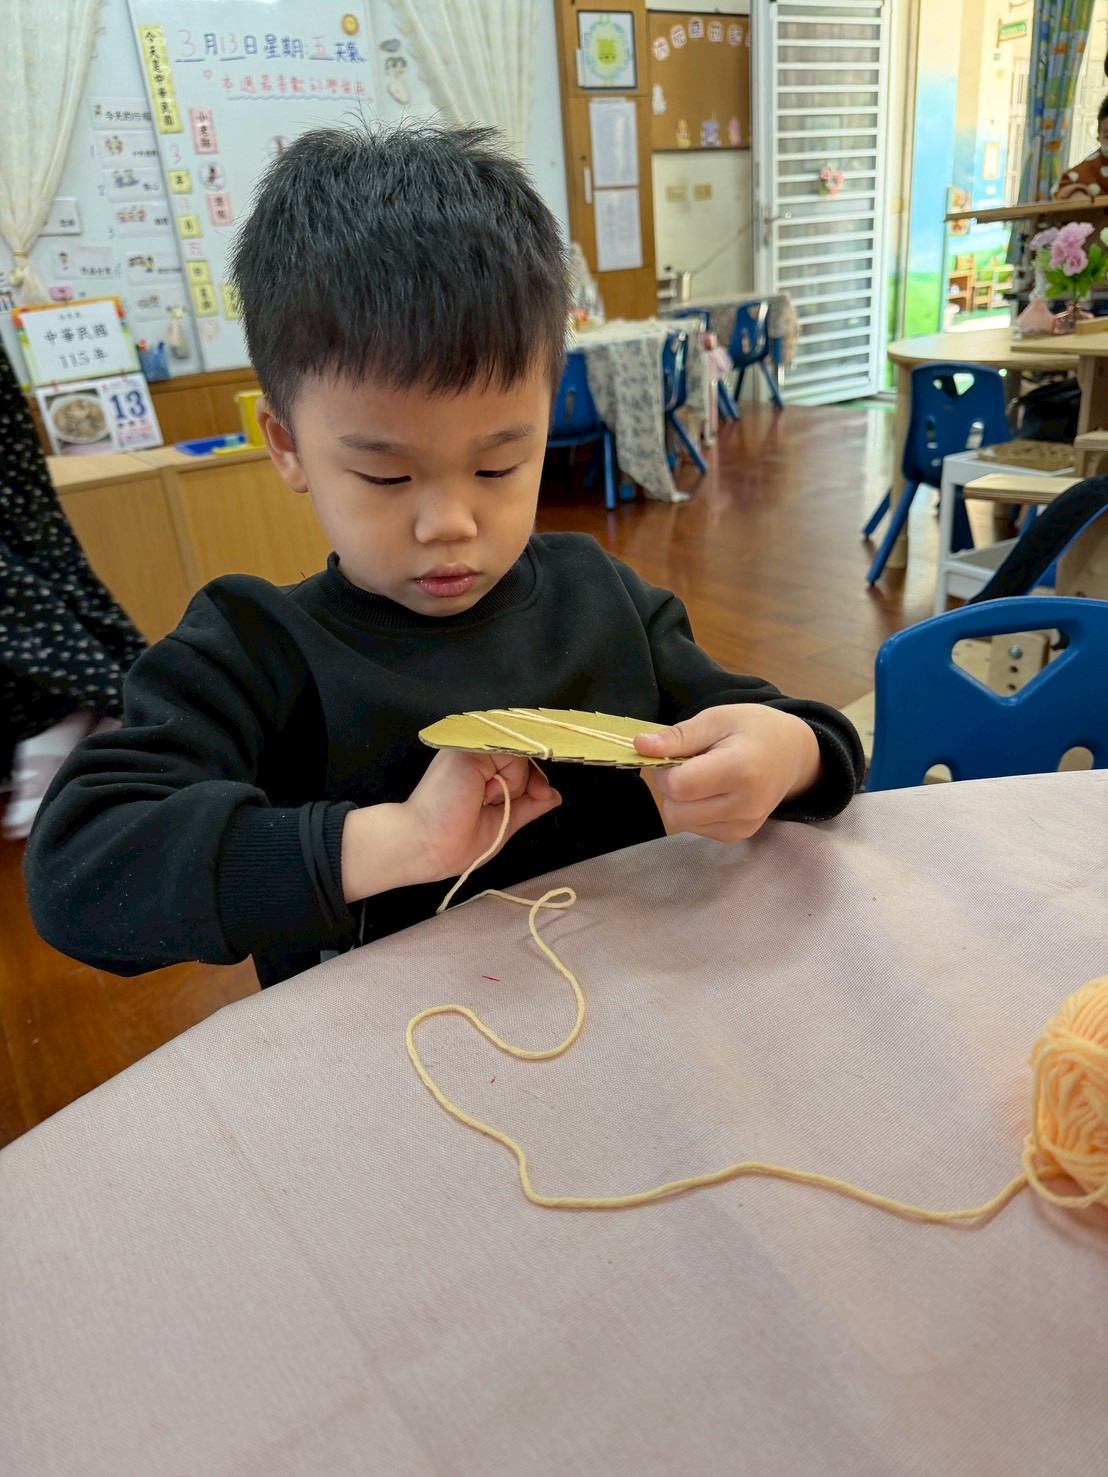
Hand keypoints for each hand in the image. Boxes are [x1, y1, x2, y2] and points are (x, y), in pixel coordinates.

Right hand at [341, 748, 560, 902]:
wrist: (427, 846)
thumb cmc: (455, 840)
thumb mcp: (504, 822)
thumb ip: (528, 805)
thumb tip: (554, 795)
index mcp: (480, 766)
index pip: (522, 760)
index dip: (534, 778)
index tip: (540, 794)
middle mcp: (477, 751)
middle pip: (526, 757)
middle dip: (521, 786)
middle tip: (489, 805)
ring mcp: (473, 745)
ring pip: (522, 755)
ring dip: (511, 786)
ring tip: (479, 800)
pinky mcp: (472, 746)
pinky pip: (515, 754)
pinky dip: (509, 780)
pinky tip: (482, 793)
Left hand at [633, 705, 820, 841]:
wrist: (793, 754)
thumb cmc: (754, 729)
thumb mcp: (717, 718)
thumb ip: (678, 736)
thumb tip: (640, 746)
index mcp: (740, 769)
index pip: (680, 786)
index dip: (665, 770)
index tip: (674, 753)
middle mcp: (745, 805)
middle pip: (675, 812)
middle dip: (669, 788)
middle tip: (684, 765)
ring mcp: (743, 825)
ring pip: (682, 823)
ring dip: (679, 801)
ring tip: (701, 776)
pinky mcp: (739, 836)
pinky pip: (696, 829)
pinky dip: (693, 811)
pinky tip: (711, 792)